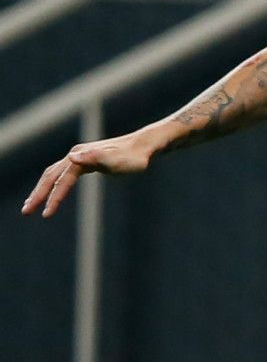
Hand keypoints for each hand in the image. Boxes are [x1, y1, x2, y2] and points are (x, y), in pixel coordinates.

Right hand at [21, 129, 164, 217]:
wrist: (146, 146)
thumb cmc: (134, 157)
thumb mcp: (117, 161)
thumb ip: (95, 158)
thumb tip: (73, 157)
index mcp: (80, 156)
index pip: (62, 181)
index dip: (53, 198)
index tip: (46, 215)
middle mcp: (77, 155)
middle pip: (50, 176)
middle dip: (38, 194)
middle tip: (25, 212)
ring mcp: (81, 156)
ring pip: (55, 174)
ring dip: (42, 190)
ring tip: (32, 205)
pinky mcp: (87, 160)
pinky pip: (64, 174)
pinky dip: (55, 184)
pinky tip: (53, 192)